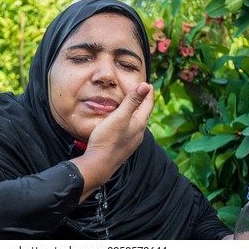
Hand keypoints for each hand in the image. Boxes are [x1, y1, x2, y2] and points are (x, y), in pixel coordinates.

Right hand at [71, 82, 153, 201]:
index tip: (148, 84)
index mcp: (139, 123)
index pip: (147, 105)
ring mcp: (132, 141)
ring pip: (138, 123)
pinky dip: (130, 122)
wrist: (99, 164)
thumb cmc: (107, 139)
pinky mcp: (124, 147)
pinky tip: (124, 124)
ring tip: (134, 106)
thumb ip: (132, 101)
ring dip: (137, 113)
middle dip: (144, 102)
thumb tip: (146, 86)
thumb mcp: (120, 116)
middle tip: (143, 93)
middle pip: (144, 114)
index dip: (148, 93)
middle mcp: (138, 133)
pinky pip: (131, 130)